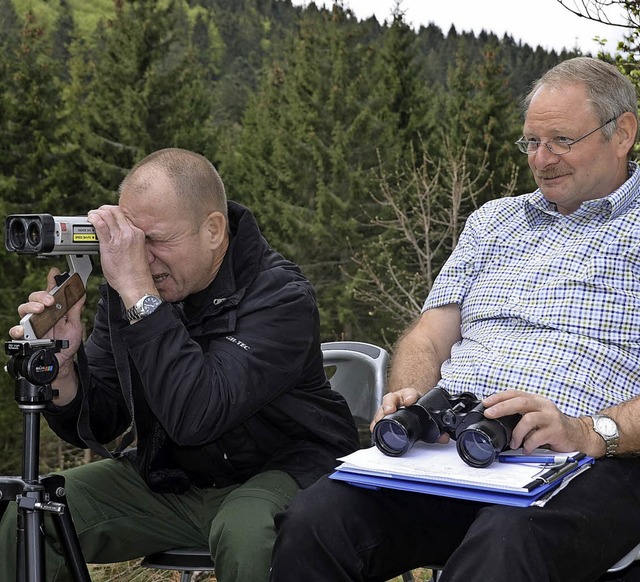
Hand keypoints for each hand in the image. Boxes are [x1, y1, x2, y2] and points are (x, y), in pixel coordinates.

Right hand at [9, 267, 84, 382]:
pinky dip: (17, 330)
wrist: (62, 363)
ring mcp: (30, 326)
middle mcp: (40, 315)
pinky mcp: (24, 338)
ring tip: (39, 309)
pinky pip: (16, 332)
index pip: (49, 293)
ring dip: (30, 307)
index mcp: (52, 310)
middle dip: (40, 296)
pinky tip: (23, 330)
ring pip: (23, 310)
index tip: (55, 273)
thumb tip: (80, 293)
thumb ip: (75, 309)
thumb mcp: (74, 324)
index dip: (51, 281)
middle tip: (50, 300)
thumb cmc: (67, 343)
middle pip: (33, 298)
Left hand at [88, 205, 154, 303]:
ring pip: (107, 214)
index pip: (124, 215)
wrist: (136, 284)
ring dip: (96, 212)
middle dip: (104, 209)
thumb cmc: (136, 273)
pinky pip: (99, 225)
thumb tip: (118, 239)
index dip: (113, 213)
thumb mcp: (137, 251)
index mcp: (138, 234)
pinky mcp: (109, 243)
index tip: (108, 216)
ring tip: (91, 216)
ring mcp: (120, 237)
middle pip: (115, 211)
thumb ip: (129, 242)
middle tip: (98, 213)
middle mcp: (130, 232)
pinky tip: (90, 220)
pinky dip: (93, 219)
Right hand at [370, 388, 450, 443]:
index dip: (409, 396)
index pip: (409, 393)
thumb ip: (438, 427)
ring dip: (380, 414)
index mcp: (410, 397)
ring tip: (380, 421)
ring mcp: (389, 407)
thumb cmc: (417, 409)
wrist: (410, 405)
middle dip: (389, 404)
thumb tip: (444, 437)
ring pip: (382, 407)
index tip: (409, 401)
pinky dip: (375, 424)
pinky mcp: (383, 416)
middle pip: (391, 398)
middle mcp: (398, 400)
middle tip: (390, 409)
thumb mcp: (428, 415)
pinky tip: (375, 428)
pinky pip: (377, 419)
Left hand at [482, 389, 598, 455]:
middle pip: (520, 402)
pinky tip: (526, 448)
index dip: (498, 397)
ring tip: (513, 443)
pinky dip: (528, 444)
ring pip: (528, 419)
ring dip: (517, 432)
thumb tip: (496, 417)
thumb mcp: (535, 416)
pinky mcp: (556, 430)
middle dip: (502, 407)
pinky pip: (538, 437)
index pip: (514, 393)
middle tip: (489, 414)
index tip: (485, 403)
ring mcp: (550, 417)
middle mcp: (543, 405)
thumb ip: (520, 414)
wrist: (577, 434)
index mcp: (535, 400)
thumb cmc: (551, 426)